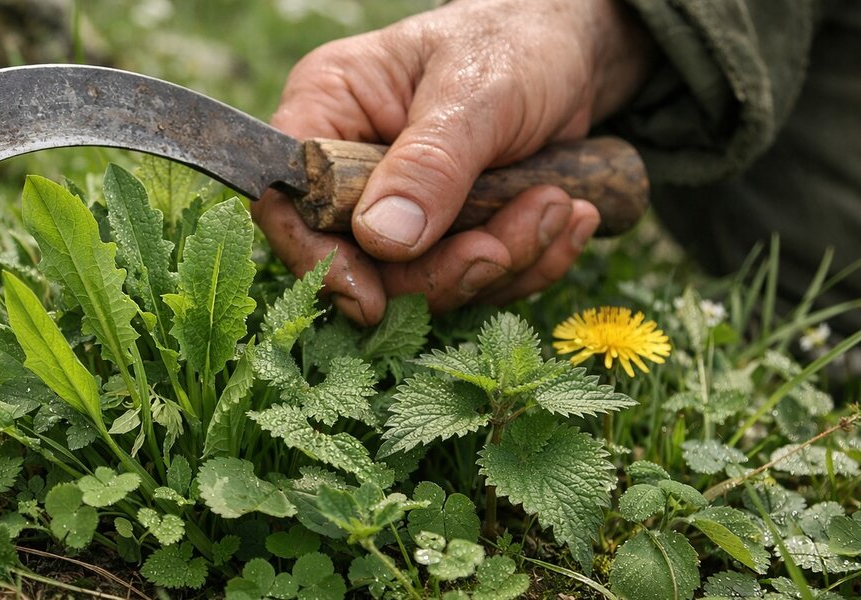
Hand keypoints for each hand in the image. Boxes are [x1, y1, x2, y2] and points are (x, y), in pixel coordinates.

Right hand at [253, 0, 653, 324]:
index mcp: (328, 110)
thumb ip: (431, 164)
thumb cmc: (518, 43)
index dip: (319, 258)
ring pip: (424, 280)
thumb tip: (382, 240)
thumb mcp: (479, 91)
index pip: (289, 201)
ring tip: (558, 205)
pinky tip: (568, 218)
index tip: (370, 298)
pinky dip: (528, 261)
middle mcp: (350, 167)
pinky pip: (475, 279)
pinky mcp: (449, 235)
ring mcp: (399, 208)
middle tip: (505, 247)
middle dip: (441, 268)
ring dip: (502, 259)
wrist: (579, 52)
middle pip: (359, 261)